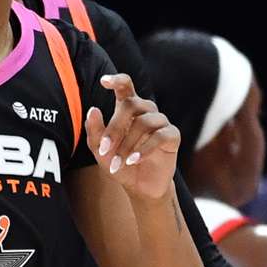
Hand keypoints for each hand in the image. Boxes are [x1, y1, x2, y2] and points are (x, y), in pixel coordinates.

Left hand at [87, 74, 180, 201]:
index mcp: (128, 108)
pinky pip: (160, 136)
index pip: (125, 86)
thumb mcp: (101, 150)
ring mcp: (161, 122)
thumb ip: (95, 131)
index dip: (117, 80)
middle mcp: (146, 110)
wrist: (139, 186)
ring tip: (118, 164)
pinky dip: (144, 149)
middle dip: (115, 128)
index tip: (104, 81)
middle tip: (104, 150)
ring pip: (144, 122)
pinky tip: (133, 161)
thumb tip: (93, 110)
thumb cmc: (119, 163)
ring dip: (127, 145)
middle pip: (132, 104)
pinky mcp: (172, 136)